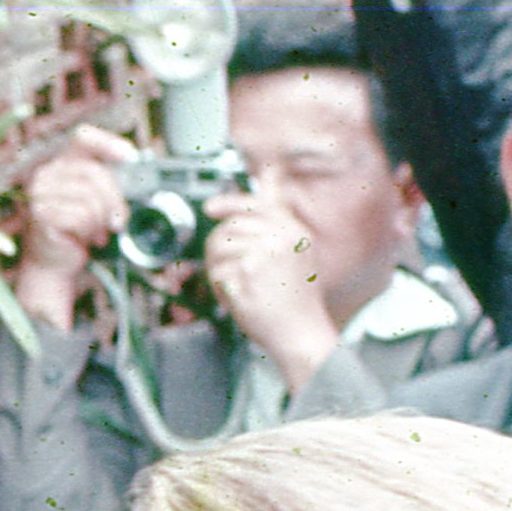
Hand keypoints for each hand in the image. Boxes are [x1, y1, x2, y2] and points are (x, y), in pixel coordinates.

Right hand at [11, 126, 134, 331]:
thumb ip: (107, 183)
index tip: (130, 157)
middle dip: (114, 199)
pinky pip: (80, 215)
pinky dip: (89, 230)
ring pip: (89, 196)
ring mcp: (40, 194)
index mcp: (59, 165)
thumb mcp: (93, 201)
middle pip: (94, 172)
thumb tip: (138, 169)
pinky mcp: (41, 214)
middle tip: (119, 220)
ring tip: (97, 232)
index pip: (83, 138)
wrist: (52, 263)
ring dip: (100, 220)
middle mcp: (45, 175)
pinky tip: (85, 238)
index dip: (108, 143)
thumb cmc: (76, 231)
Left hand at [202, 190, 343, 391]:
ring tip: (234, 287)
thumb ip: (277, 222)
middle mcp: (282, 237)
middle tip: (227, 271)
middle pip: (229, 227)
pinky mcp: (248, 272)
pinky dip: (220, 289)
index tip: (210, 208)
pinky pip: (217, 272)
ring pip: (218, 247)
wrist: (301, 333)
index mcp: (294, 231)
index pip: (255, 204)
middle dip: (219, 249)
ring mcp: (265, 253)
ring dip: (217, 269)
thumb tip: (269, 176)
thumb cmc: (294, 300)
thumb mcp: (296, 253)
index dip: (229, 203)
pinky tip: (237, 300)